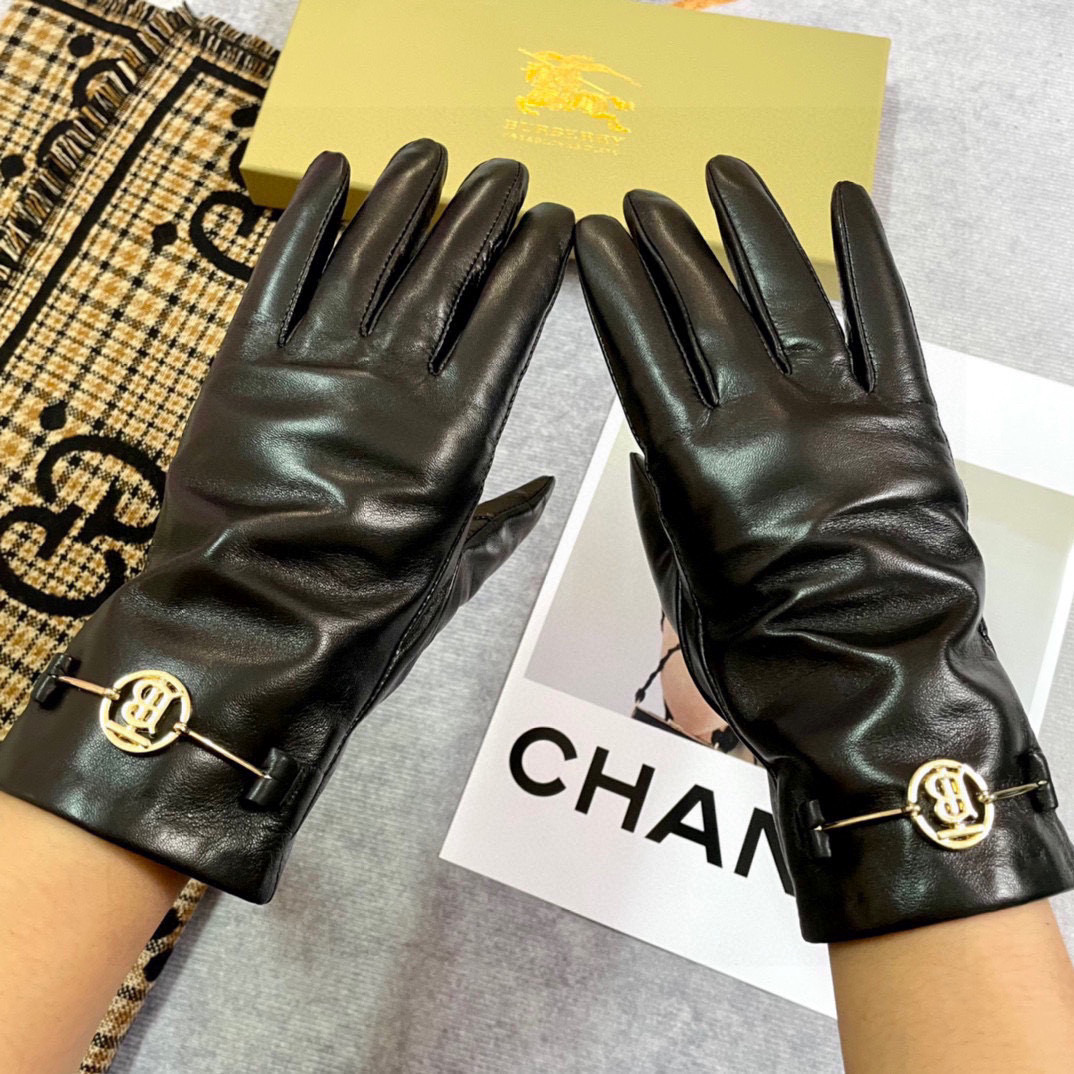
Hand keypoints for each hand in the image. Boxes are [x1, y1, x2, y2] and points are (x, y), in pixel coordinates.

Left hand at [0, 140, 572, 901]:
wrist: (255, 631)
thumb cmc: (364, 613)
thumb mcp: (450, 572)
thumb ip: (502, 521)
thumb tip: (543, 491)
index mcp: (453, 433)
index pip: (507, 321)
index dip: (533, 263)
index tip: (554, 222)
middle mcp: (392, 384)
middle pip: (445, 273)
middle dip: (482, 214)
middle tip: (506, 174)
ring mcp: (318, 368)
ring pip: (370, 257)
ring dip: (405, 197)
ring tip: (431, 156)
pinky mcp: (248, 366)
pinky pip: (282, 274)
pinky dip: (306, 218)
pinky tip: (335, 170)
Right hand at [575, 156, 1073, 940]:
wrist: (873, 697)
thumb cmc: (767, 661)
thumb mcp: (682, 586)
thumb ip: (659, 502)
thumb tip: (647, 443)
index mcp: (697, 467)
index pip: (641, 349)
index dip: (614, 286)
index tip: (596, 241)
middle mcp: (764, 423)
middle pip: (706, 308)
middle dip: (669, 247)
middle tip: (645, 205)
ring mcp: (841, 414)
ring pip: (788, 295)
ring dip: (750, 228)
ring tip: (723, 177)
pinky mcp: (907, 421)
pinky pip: (888, 322)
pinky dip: (867, 260)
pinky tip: (844, 205)